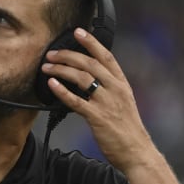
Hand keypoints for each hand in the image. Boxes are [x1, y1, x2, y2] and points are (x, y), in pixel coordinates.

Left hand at [41, 28, 154, 171]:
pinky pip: (76, 101)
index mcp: (122, 84)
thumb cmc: (127, 129)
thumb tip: (89, 78)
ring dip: (61, 70)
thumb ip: (109, 88)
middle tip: (51, 53)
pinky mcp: (97, 117)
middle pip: (89, 64)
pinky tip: (52, 84)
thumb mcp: (123, 102)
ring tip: (46, 67)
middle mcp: (115, 89)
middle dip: (68, 55)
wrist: (137, 152)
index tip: (78, 31)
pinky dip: (62, 91)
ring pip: (81, 78)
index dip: (91, 42)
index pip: (106, 56)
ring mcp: (107, 103)